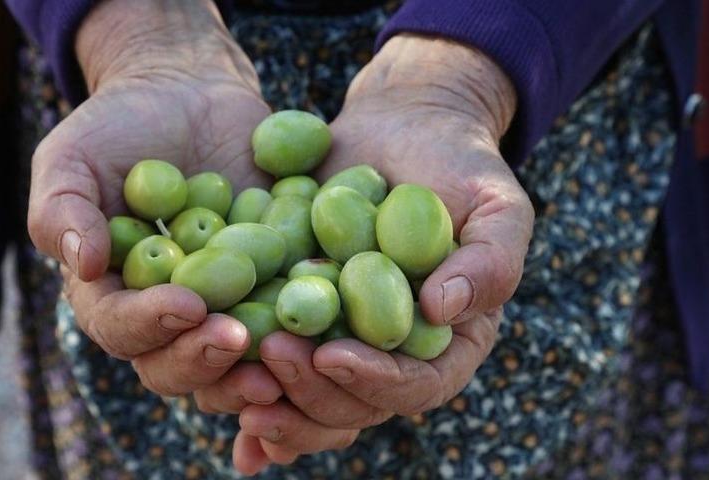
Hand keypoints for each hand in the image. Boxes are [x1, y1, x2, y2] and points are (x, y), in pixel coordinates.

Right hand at [29, 0, 276, 399]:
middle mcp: (165, 316)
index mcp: (111, 296)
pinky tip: (329, 339)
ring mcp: (222, 309)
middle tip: (239, 340)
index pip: (120, 328)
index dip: (149, 325)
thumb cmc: (120, 125)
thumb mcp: (72, 155)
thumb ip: (62, 209)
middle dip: (204, 360)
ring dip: (253, 373)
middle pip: (175, 366)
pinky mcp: (269, 290)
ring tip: (284, 363)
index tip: (186, 305)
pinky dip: (302, 342)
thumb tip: (84, 265)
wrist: (190, 97)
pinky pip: (286, 328)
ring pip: (231, 365)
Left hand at [220, 35, 534, 472]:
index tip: (332, 356)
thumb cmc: (458, 166)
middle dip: (309, 392)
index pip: (418, 386)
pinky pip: (267, 362)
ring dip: (266, 401)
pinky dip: (240, 386)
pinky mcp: (294, 316)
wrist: (400, 129)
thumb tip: (440, 311)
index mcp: (445, 345)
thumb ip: (489, 261)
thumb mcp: (496, 205)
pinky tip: (212, 391)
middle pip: (352, 406)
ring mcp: (339, 339)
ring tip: (230, 383)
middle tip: (271, 355)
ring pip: (303, 397)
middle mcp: (390, 356)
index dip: (377, 383)